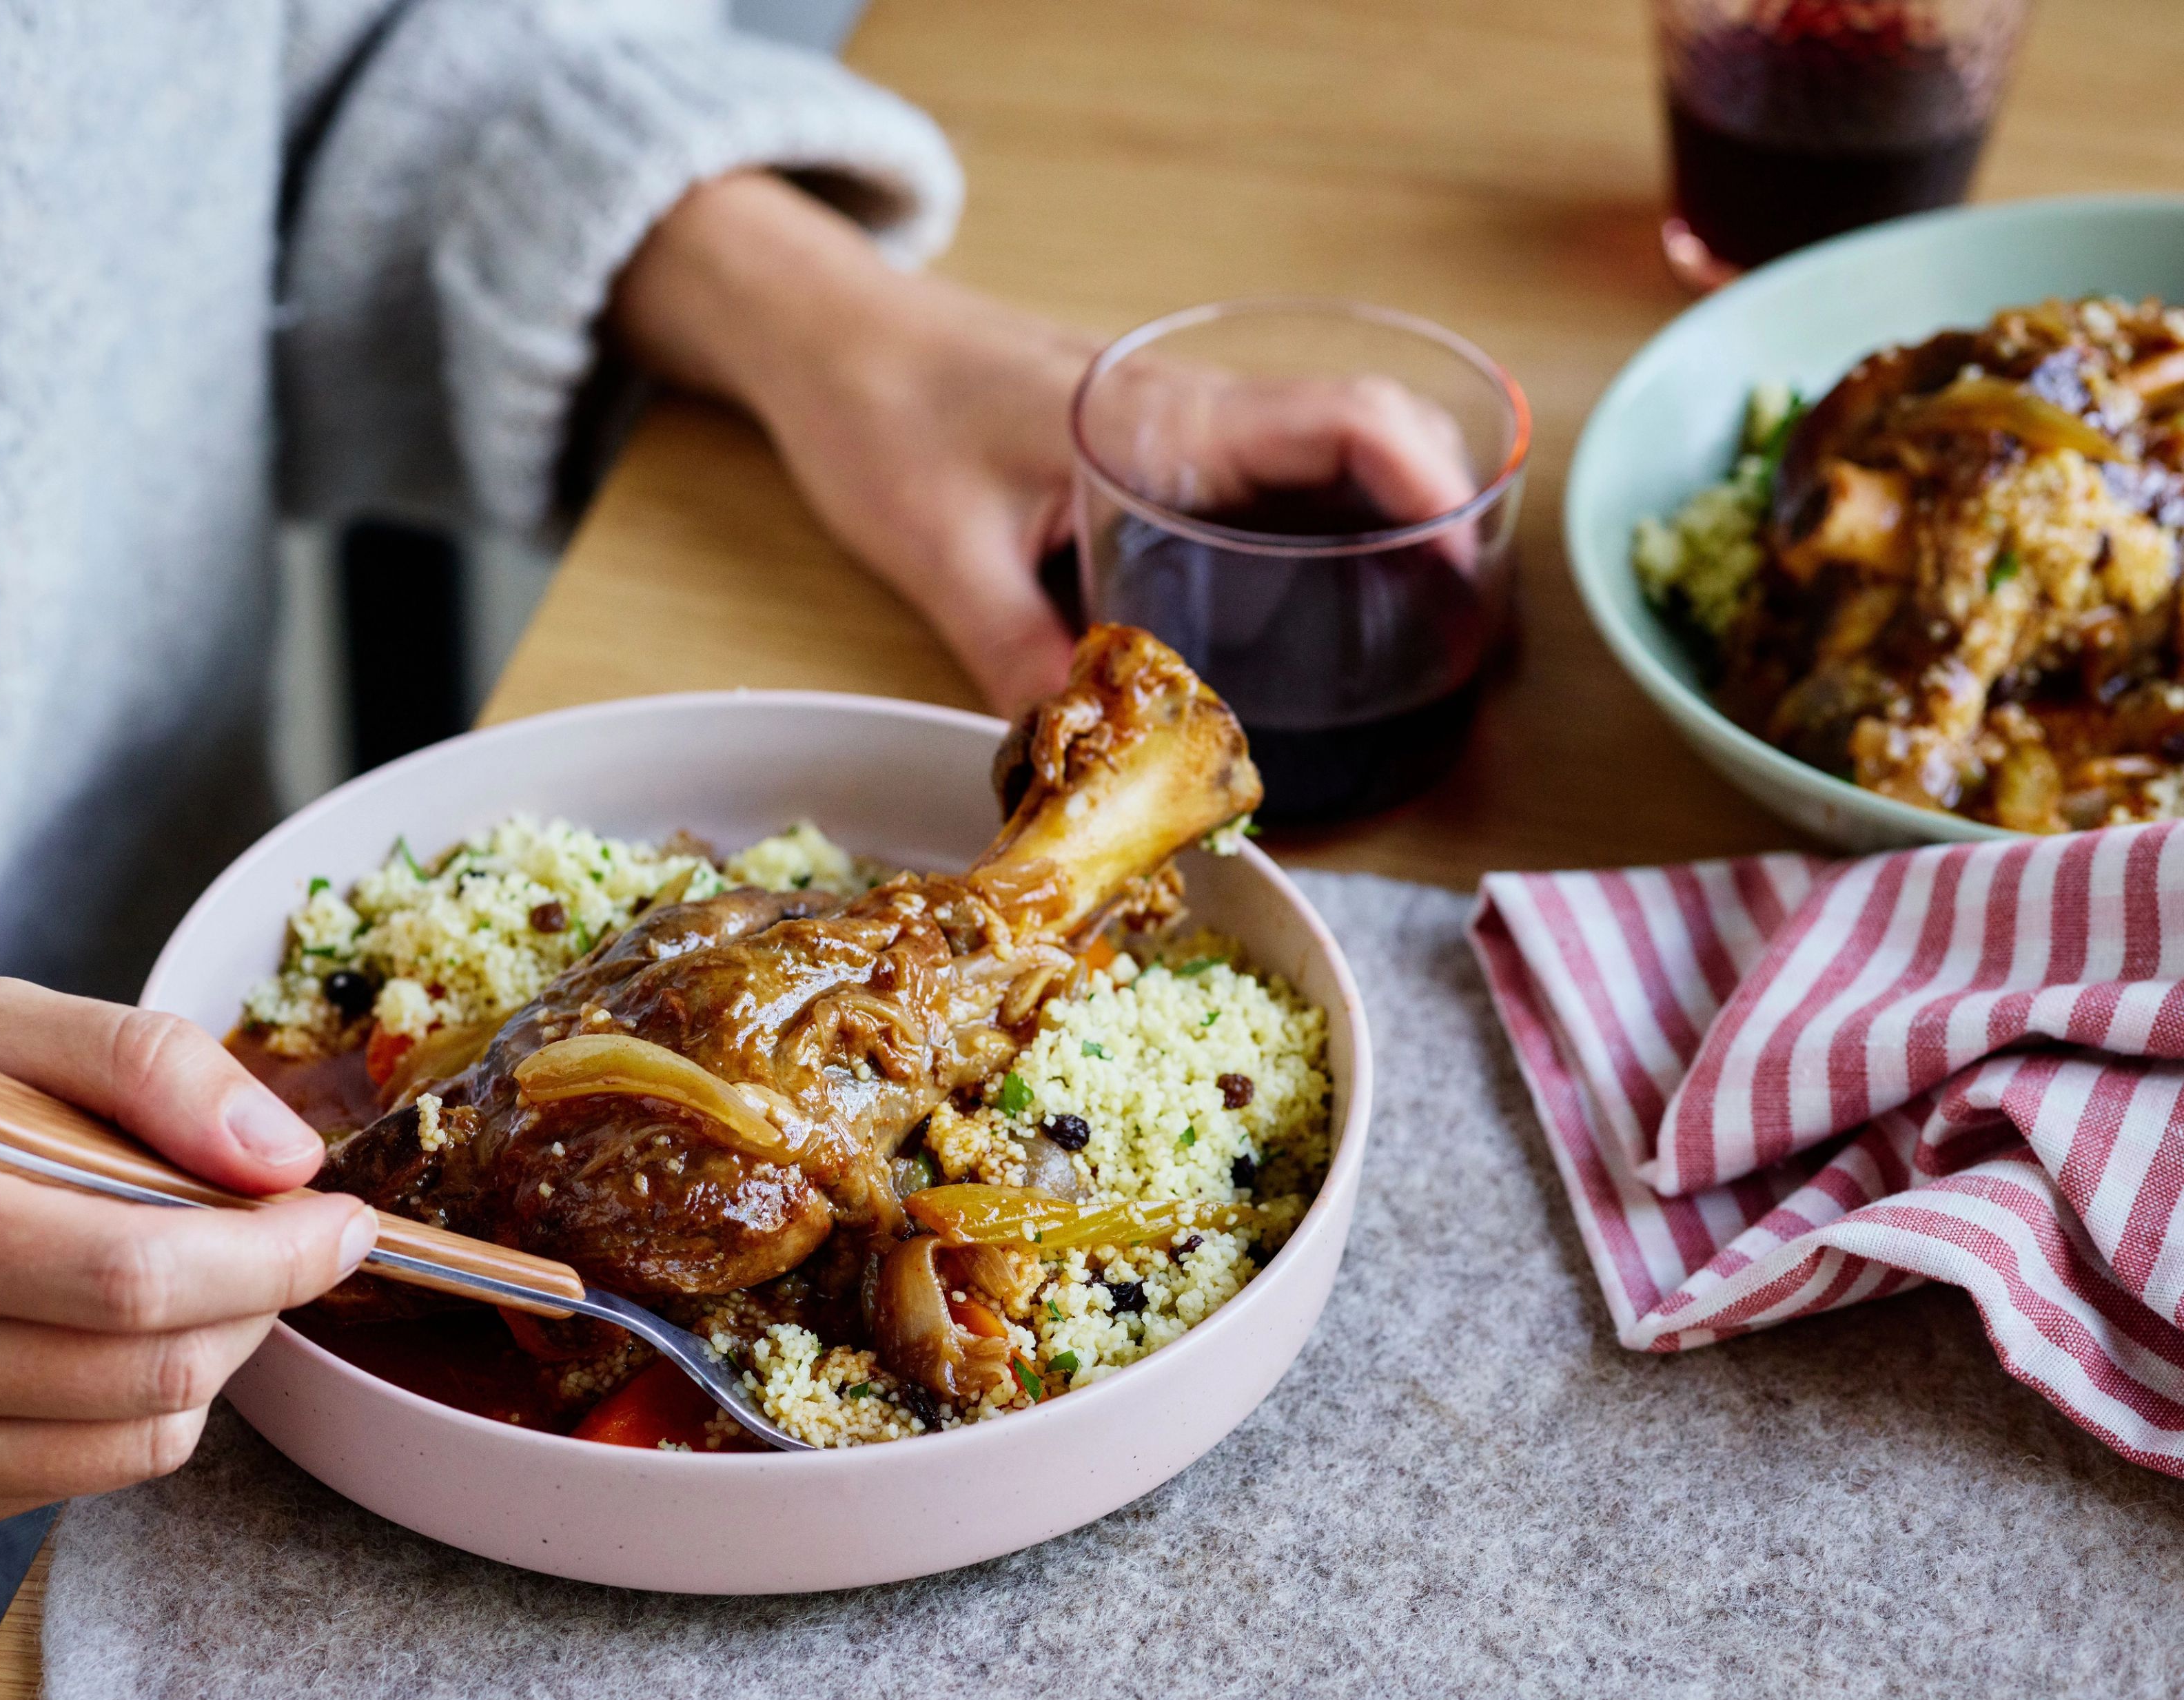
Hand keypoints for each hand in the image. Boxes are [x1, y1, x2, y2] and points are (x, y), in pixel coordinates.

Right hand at [0, 981, 375, 1531]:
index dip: (274, 1252)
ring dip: (215, 1349)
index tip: (343, 1213)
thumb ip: (147, 1065)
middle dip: (260, 1296)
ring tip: (189, 1264)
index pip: (134, 1272)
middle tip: (278, 1229)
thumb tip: (285, 1156)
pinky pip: (91, 1471)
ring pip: (142, 1435)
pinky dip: (142, 1401)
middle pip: (152, 1364)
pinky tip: (100, 1321)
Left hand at [609, 173, 1478, 713]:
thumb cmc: (879, 414)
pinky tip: (1294, 613)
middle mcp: (1187, 414)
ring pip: (1312, 470)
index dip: (1425, 477)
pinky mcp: (1143, 449)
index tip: (1460, 555)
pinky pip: (1254, 488)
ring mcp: (1170, 428)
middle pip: (1358, 446)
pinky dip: (1298, 536)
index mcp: (1161, 421)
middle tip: (1448, 630)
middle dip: (1422, 524)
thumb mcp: (944, 556)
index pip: (1342, 418)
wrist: (824, 338)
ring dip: (1367, 532)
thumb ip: (1016, 659)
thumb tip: (1083, 775)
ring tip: (1401, 632)